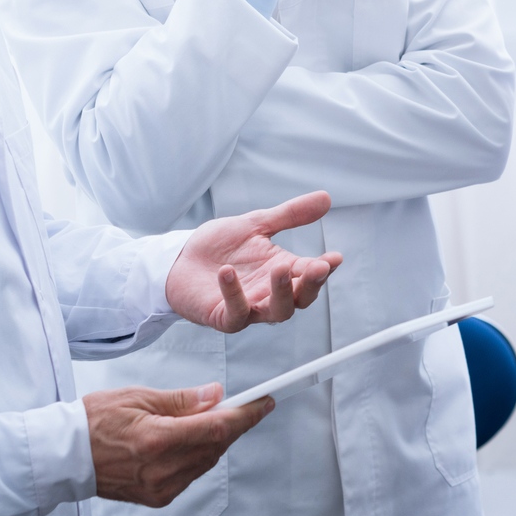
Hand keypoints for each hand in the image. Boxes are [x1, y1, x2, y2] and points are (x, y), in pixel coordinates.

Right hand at [85, 383, 271, 506]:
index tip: (265, 403)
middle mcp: (161, 469)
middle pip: (216, 447)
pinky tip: (192, 442)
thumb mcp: (137, 397)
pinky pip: (191, 476)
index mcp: (156, 439)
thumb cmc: (95, 419)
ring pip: (206, 462)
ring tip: (213, 420)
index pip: (216, 428)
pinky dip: (198, 457)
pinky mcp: (156, 499)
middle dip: (233, 426)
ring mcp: (159, 488)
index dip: (246, 415)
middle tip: (243, 406)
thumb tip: (216, 395)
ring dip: (216, 441)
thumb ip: (181, 400)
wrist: (64, 457)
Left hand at [168, 191, 342, 331]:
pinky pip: (235, 312)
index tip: (335, 257)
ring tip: (279, 269)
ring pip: (276, 312)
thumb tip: (326, 198)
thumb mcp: (256, 224)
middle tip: (318, 268)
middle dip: (311, 285)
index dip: (325, 268)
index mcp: (281, 271)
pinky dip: (233, 293)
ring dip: (281, 293)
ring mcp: (249, 307)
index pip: (310, 274)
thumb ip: (290, 215)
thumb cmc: (219, 246)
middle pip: (300, 299)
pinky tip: (227, 272)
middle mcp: (269, 293)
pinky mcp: (223, 317)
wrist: (179, 259)